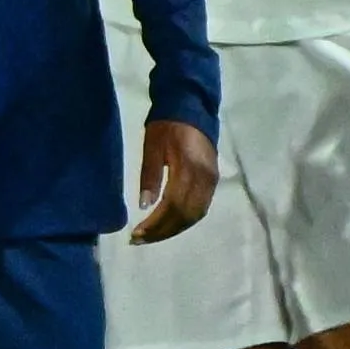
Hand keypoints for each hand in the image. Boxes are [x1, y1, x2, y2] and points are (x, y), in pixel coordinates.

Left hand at [129, 120, 218, 242]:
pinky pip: (201, 208)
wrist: (192, 109)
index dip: (156, 223)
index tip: (136, 233)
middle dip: (163, 231)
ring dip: (174, 228)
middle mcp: (205, 179)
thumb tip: (144, 206)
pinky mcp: (213, 180)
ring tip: (151, 236)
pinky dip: (185, 220)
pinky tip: (169, 225)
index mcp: (189, 169)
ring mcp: (212, 181)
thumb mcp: (151, 147)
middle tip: (139, 239)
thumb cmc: (166, 126)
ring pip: (196, 215)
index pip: (174, 206)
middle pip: (186, 215)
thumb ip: (149, 176)